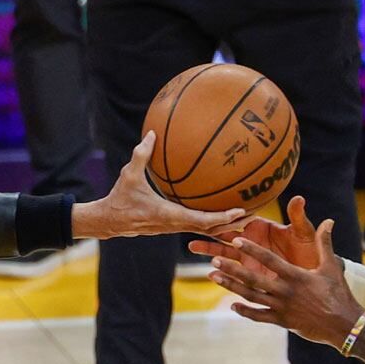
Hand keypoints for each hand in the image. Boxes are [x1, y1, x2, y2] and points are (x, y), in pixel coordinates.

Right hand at [71, 132, 248, 239]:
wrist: (109, 221)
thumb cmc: (120, 198)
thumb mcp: (129, 175)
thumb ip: (141, 154)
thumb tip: (151, 133)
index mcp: (170, 215)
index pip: (202, 221)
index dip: (223, 217)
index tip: (240, 210)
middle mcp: (176, 225)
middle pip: (212, 229)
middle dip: (234, 223)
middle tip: (255, 213)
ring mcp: (175, 227)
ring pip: (207, 230)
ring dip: (227, 225)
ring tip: (247, 216)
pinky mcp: (173, 225)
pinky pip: (198, 225)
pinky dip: (213, 222)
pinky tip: (223, 212)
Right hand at [188, 196, 319, 275]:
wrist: (314, 277)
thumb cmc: (310, 251)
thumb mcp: (304, 234)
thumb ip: (298, 218)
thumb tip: (299, 198)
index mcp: (261, 228)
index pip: (239, 220)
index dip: (226, 217)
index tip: (212, 214)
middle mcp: (252, 242)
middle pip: (225, 235)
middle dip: (209, 232)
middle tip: (192, 227)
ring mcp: (249, 259)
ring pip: (225, 254)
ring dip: (209, 250)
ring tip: (191, 246)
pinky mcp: (251, 275)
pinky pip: (234, 274)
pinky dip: (222, 273)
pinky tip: (210, 273)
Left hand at [207, 218, 364, 346]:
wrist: (345, 325)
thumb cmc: (339, 294)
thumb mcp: (331, 266)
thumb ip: (325, 243)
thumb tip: (329, 220)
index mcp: (295, 276)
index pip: (269, 259)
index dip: (252, 249)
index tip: (236, 240)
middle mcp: (285, 291)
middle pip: (253, 278)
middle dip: (232, 268)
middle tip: (213, 260)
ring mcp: (281, 308)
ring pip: (251, 296)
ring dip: (231, 286)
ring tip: (214, 277)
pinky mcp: (282, 322)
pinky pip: (259, 316)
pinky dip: (245, 311)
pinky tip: (232, 304)